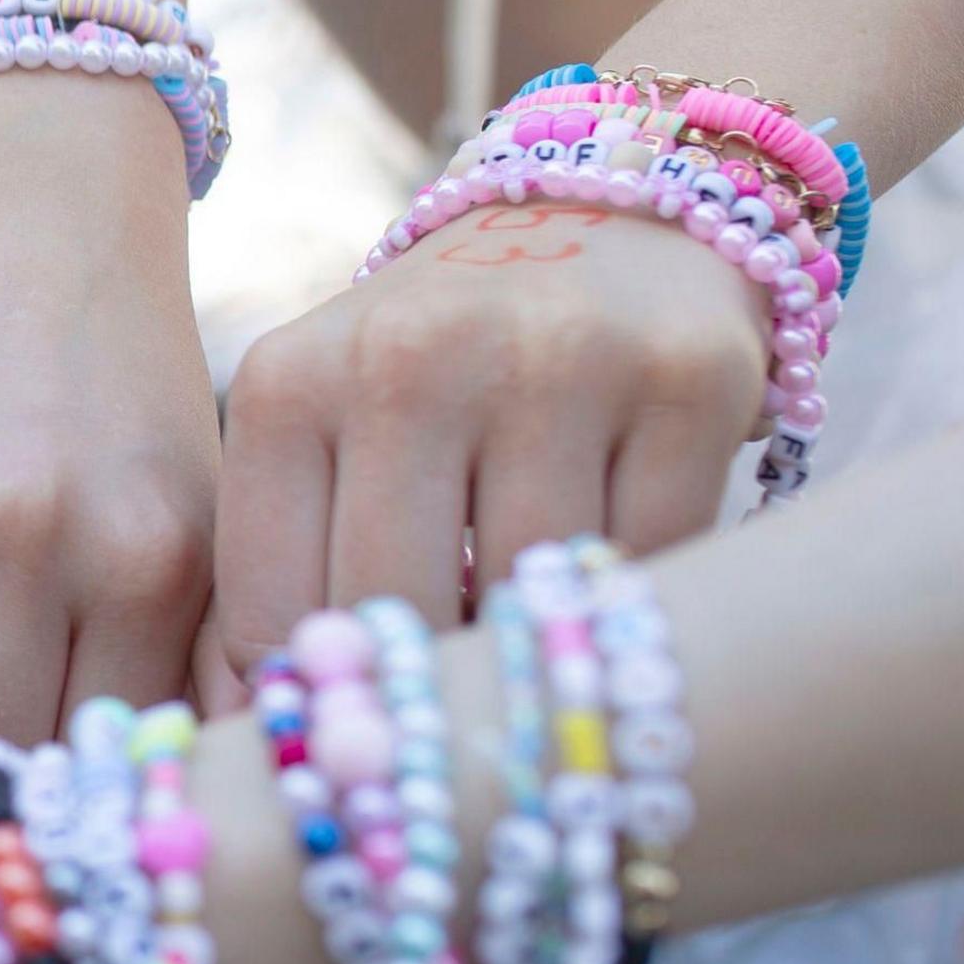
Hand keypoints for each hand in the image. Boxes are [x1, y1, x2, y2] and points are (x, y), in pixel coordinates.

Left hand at [214, 197, 767, 673]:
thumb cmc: (437, 371)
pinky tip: (615, 572)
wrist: (607, 221)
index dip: (319, 699)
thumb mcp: (327, 434)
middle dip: (429, 686)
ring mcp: (558, 359)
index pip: (275, 618)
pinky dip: (638, 595)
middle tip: (455, 706)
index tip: (355, 726)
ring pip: (536, 602)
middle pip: (402, 617)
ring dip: (538, 645)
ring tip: (531, 631)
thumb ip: (285, 572)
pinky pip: (658, 563)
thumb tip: (272, 742)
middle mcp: (413, 356)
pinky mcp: (691, 377)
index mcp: (288, 383)